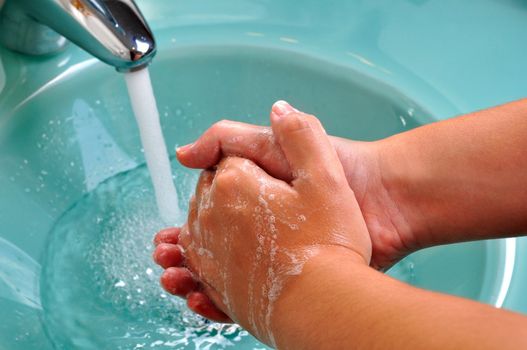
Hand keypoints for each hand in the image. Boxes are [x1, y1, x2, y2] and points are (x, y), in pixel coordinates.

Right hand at [154, 105, 370, 344]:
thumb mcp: (273, 141)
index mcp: (256, 198)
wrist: (386, 199)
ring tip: (176, 278)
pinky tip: (204, 298)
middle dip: (184, 256)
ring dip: (195, 278)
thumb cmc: (337, 164)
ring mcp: (278, 254)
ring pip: (225, 273)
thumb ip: (227, 139)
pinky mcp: (295, 278)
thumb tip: (183, 153)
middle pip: (212, 247)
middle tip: (165, 259)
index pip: (209, 214)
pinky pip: (252, 294)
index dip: (186, 225)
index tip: (169, 235)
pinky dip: (223, 300)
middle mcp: (264, 227)